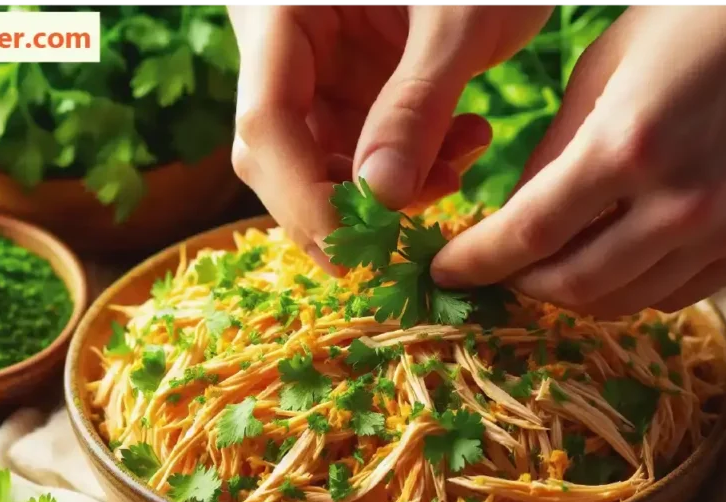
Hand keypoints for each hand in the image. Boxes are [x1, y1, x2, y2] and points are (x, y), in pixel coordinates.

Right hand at [227, 5, 552, 270]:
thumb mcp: (459, 20)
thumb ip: (418, 107)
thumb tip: (380, 201)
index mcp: (281, 6)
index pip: (266, 120)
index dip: (304, 196)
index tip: (359, 253)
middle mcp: (282, 43)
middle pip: (277, 151)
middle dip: (342, 205)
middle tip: (406, 235)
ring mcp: (313, 69)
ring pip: (317, 161)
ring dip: (384, 192)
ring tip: (456, 170)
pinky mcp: (347, 87)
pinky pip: (358, 150)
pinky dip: (406, 168)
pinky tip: (458, 151)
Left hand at [432, 5, 725, 316]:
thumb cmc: (694, 22)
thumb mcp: (603, 70)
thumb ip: (553, 152)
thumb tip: (513, 217)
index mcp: (629, 145)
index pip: (529, 233)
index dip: (477, 261)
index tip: (445, 271)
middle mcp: (683, 202)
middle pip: (573, 285)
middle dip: (519, 283)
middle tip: (495, 270)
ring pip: (623, 302)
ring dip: (571, 291)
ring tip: (547, 265)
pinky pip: (674, 296)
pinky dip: (628, 288)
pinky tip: (611, 257)